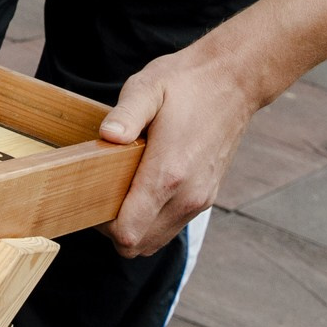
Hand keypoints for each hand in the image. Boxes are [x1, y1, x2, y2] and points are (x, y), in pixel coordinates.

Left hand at [96, 47, 260, 255]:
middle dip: (112, 228)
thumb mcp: (148, 87)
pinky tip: (143, 187)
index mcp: (168, 173)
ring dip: (133, 226)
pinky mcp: (206, 197)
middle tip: (102, 191)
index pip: (127, 232)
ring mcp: (199, 200)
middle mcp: (187, 196)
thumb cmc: (187, 82)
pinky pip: (171, 227)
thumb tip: (108, 136)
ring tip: (122, 188)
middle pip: (137, 244)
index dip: (102, 223)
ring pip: (155, 241)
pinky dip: (152, 219)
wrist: (234, 82)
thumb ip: (126, 114)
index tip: (92, 195)